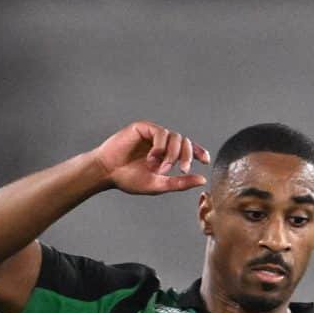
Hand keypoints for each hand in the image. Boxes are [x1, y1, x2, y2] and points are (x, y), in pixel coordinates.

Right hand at [90, 121, 209, 195]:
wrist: (107, 173)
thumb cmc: (130, 179)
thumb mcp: (159, 184)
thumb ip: (180, 182)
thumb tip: (203, 180)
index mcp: (167, 154)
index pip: (188, 148)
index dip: (199, 152)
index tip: (206, 161)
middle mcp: (161, 142)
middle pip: (185, 142)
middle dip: (187, 156)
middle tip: (183, 170)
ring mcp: (152, 134)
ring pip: (175, 137)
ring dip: (172, 154)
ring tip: (160, 168)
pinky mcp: (142, 128)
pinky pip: (160, 132)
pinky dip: (160, 147)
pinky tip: (152, 158)